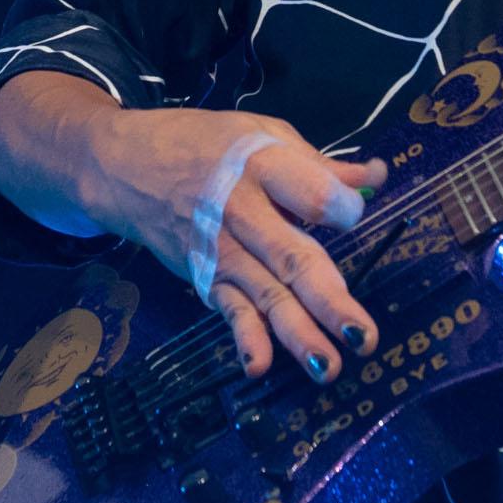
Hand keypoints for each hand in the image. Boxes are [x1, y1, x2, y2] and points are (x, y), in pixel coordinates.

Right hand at [82, 106, 387, 384]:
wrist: (126, 165)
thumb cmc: (208, 146)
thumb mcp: (263, 135)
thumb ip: (320, 166)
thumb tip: (377, 179)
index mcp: (263, 166)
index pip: (312, 194)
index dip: (343, 209)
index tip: (354, 214)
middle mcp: (242, 212)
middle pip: (292, 258)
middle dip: (329, 301)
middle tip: (363, 336)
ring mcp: (221, 251)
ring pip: (266, 296)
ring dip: (298, 335)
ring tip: (329, 367)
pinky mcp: (204, 277)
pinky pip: (229, 310)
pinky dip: (244, 338)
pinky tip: (258, 365)